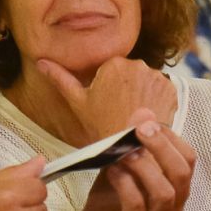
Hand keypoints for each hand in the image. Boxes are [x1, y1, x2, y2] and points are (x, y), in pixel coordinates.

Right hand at [38, 56, 176, 142]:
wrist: (129, 149)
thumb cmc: (102, 127)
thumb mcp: (78, 102)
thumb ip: (60, 78)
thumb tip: (40, 61)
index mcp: (114, 63)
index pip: (113, 69)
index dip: (110, 88)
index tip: (109, 104)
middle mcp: (137, 64)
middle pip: (131, 73)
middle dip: (127, 88)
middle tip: (120, 111)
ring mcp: (156, 77)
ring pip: (147, 81)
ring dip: (142, 94)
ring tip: (134, 115)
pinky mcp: (170, 89)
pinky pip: (162, 90)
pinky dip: (156, 100)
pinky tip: (147, 115)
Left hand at [66, 113, 196, 210]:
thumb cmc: (113, 198)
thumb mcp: (123, 163)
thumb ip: (133, 141)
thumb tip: (144, 112)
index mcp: (177, 189)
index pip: (188, 159)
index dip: (171, 137)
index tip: (148, 122)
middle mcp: (174, 207)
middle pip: (182, 173)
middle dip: (162, 147)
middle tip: (141, 129)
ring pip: (165, 192)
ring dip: (144, 167)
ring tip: (124, 152)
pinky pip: (137, 205)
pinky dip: (125, 183)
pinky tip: (112, 170)